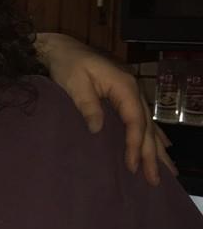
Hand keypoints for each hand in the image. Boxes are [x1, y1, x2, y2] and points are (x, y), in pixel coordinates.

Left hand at [36, 33, 176, 185]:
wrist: (61, 48)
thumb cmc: (67, 64)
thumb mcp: (74, 83)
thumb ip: (87, 106)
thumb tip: (97, 130)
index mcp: (124, 86)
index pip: (135, 120)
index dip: (135, 144)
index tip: (133, 166)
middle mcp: (133, 89)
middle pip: (147, 125)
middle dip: (152, 154)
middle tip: (155, 180)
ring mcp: (131, 91)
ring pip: (148, 123)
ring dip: (157, 147)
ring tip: (167, 170)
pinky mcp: (124, 95)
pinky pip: (143, 118)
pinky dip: (152, 134)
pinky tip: (162, 145)